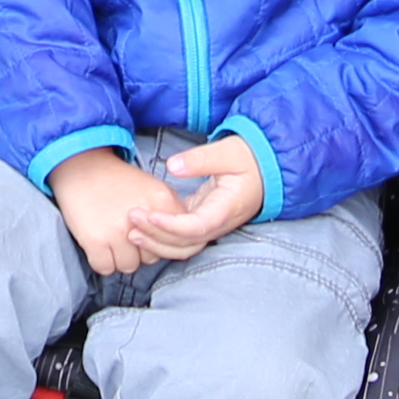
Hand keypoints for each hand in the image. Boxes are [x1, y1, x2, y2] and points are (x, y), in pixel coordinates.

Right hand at [46, 148, 174, 280]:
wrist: (80, 165)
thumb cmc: (117, 179)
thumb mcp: (151, 187)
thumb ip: (169, 211)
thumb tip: (179, 239)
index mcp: (161, 200)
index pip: (175, 241)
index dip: (161, 240)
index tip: (148, 233)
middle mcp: (142, 219)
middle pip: (151, 258)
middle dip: (140, 250)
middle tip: (126, 233)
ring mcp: (117, 231)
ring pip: (129, 267)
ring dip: (120, 257)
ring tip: (112, 238)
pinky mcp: (95, 240)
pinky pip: (105, 268)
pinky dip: (101, 261)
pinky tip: (99, 244)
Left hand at [124, 139, 261, 259]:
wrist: (266, 168)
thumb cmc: (248, 159)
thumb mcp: (227, 152)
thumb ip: (200, 159)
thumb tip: (172, 166)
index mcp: (226, 208)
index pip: (197, 227)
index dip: (171, 226)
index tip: (149, 215)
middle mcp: (219, 223)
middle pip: (187, 243)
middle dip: (157, 237)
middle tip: (132, 220)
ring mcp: (212, 225)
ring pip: (184, 247)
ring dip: (157, 243)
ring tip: (132, 232)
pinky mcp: (204, 221)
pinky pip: (182, 237)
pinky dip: (163, 237)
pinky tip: (144, 228)